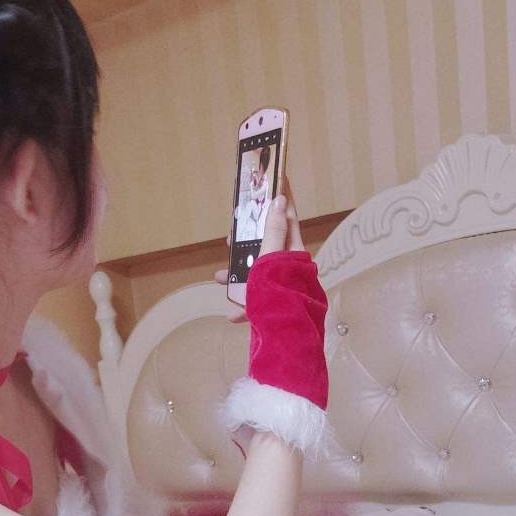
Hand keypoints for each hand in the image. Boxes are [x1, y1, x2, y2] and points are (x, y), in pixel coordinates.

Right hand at [214, 176, 304, 322]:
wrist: (284, 339)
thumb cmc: (277, 297)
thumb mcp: (270, 259)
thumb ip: (274, 232)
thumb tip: (279, 201)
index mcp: (293, 251)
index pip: (288, 215)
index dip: (282, 196)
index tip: (277, 176)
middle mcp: (291, 267)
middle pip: (268, 244)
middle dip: (247, 241)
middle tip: (232, 237)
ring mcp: (284, 287)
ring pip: (258, 273)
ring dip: (238, 275)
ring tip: (222, 278)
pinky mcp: (277, 305)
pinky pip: (257, 299)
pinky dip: (243, 304)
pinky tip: (233, 314)